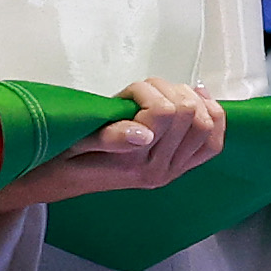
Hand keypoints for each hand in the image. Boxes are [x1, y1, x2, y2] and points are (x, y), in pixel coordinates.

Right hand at [0, 79, 226, 217]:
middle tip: (142, 92)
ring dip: (187, 99)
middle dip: (167, 90)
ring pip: (207, 124)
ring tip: (161, 95)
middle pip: (191, 114)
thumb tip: (143, 133)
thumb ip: (108, 137)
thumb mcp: (75, 142)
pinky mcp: (179, 167)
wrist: (59, 180)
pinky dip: (211, 116)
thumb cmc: (63, 156)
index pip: (166, 113)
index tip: (125, 93)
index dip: (147, 91)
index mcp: (137, 163)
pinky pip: (211, 143)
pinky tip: (196, 100)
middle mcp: (160, 170)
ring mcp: (173, 170)